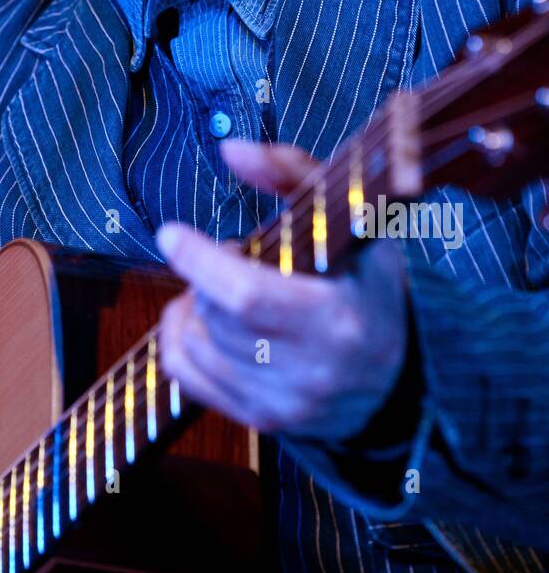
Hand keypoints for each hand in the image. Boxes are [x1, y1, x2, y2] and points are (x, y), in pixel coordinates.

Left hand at [156, 140, 407, 441]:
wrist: (401, 376)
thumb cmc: (369, 286)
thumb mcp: (354, 221)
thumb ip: (294, 173)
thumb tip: (232, 149)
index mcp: (338, 319)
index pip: (246, 296)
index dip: (200, 261)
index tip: (171, 232)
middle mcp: (311, 371)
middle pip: (218, 316)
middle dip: (204, 276)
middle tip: (223, 256)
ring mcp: (285, 404)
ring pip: (197, 346)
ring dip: (190, 306)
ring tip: (214, 287)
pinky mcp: (263, 422)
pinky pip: (188, 377)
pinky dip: (179, 340)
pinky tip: (200, 319)